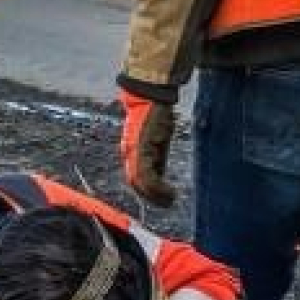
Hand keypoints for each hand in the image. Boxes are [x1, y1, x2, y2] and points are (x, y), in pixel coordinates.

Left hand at [120, 90, 177, 207]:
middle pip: (135, 183)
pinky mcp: (141, 149)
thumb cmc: (154, 113)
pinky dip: (157, 187)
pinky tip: (170, 191)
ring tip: (170, 200)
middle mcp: (129, 153)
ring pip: (140, 182)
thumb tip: (159, 170)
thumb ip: (155, 154)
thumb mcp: (156, 138)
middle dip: (151, 197)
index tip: (160, 198)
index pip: (135, 178)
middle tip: (166, 204)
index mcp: (131, 151)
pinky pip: (146, 175)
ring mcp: (133, 152)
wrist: (150, 95)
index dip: (146, 191)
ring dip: (155, 195)